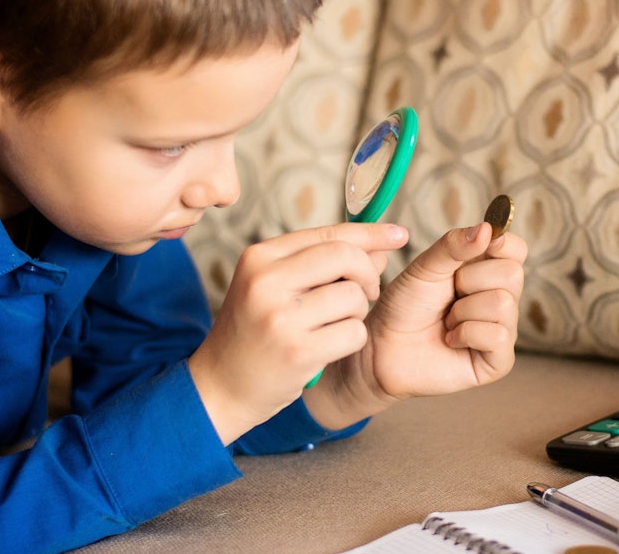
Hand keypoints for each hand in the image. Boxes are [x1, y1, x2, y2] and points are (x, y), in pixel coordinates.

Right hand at [188, 223, 409, 444]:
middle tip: (365, 293)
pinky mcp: (297, 351)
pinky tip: (329, 348)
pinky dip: (352, 339)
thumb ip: (322, 266)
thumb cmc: (253, 333)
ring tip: (332, 325)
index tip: (399, 234)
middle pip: (345, 257)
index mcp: (259, 257)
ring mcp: (280, 317)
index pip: (327, 234)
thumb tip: (379, 251)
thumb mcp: (274, 288)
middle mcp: (265, 281)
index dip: (369, 233)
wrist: (219, 386)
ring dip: (356, 314)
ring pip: (354, 297)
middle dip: (367, 274)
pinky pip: (354, 332)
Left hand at [305, 223, 526, 428]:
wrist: (383, 345)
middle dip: (470, 280)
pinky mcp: (498, 361)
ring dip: (463, 310)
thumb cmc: (405, 305)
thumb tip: (487, 229)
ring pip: (503, 304)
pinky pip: (498, 336)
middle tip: (449, 293)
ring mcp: (502, 329)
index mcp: (487, 271)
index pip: (516, 248)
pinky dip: (466, 334)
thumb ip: (454, 245)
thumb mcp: (426, 267)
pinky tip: (450, 339)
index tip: (477, 246)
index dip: (500, 243)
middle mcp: (501, 298)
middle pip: (513, 273)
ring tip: (446, 320)